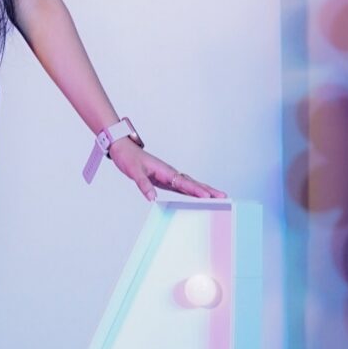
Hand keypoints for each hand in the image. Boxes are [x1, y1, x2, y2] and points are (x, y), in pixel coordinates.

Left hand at [106, 138, 226, 203]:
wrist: (124, 150)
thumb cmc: (129, 159)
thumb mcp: (133, 172)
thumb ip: (143, 185)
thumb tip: (152, 198)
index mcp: (164, 171)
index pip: (183, 182)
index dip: (195, 190)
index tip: (207, 196)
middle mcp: (170, 173)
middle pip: (192, 183)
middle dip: (208, 190)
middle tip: (223, 196)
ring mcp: (169, 176)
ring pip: (190, 184)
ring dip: (203, 190)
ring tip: (217, 197)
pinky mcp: (165, 179)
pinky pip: (182, 187)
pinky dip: (192, 191)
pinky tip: (199, 197)